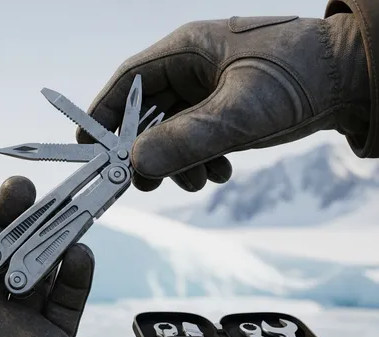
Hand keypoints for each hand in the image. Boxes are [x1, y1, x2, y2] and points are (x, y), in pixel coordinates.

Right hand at [78, 14, 368, 191]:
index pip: (128, 82)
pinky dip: (200, 162)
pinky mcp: (228, 109)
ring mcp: (211, 90)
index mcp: (187, 50)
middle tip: (146, 182)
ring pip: (171, 132)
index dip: (103, 115)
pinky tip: (221, 171)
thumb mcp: (242, 111)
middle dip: (145, 151)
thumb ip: (187, 140)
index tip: (89, 150)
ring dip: (177, 163)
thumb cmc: (303, 76)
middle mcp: (193, 68)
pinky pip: (197, 139)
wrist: (358, 79)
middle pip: (146, 113)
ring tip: (199, 180)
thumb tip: (135, 164)